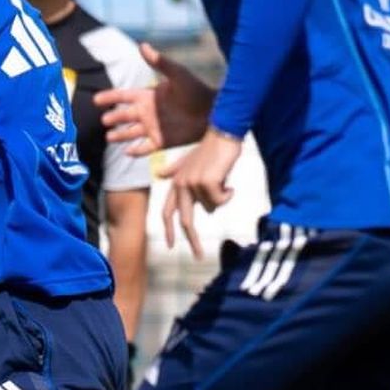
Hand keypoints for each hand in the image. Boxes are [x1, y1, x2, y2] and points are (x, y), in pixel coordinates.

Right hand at [97, 42, 214, 156]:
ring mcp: (154, 128)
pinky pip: (144, 148)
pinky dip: (136, 151)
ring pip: (131, 133)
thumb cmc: (197, 91)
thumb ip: (159, 62)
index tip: (96, 99)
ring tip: (109, 138)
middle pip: (125, 116)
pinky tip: (127, 153)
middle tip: (103, 120)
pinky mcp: (162, 142)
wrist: (214, 112)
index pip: (124, 96)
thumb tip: (142, 45)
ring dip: (120, 136)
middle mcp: (148, 112)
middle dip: (113, 118)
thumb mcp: (177, 74)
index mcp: (149, 96)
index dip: (110, 97)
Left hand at [155, 128, 240, 259]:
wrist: (223, 133)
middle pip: (185, 220)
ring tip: (224, 180)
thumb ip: (175, 170)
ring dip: (222, 197)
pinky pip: (222, 200)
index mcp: (176, 183)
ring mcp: (193, 184)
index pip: (167, 211)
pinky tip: (230, 181)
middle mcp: (181, 185)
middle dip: (192, 240)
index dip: (169, 230)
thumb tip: (159, 174)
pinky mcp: (207, 182)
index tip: (171, 246)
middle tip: (199, 256)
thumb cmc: (210, 148)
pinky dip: (229, 193)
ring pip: (212, 207)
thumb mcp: (190, 161)